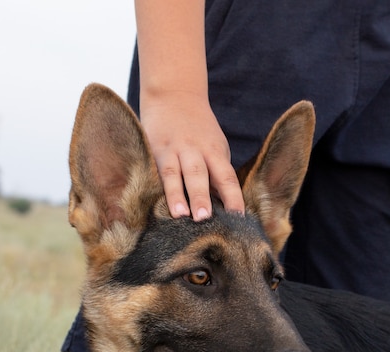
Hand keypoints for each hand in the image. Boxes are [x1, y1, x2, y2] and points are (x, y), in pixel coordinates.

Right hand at [140, 91, 244, 220]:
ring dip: (176, 195)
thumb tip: (224, 210)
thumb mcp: (214, 148)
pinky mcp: (151, 151)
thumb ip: (217, 176)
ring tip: (179, 214)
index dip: (233, 197)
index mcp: (214, 152)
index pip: (226, 177)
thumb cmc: (199, 132)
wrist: (173, 94)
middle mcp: (193, 151)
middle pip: (199, 175)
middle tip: (204, 218)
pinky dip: (154, 187)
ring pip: (173, 174)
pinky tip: (151, 203)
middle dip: (201, 197)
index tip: (238, 218)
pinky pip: (153, 171)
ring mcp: (170, 151)